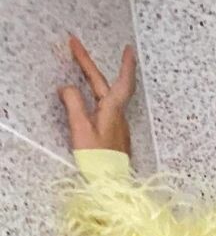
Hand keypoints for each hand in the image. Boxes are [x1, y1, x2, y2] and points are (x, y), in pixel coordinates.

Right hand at [57, 34, 135, 154]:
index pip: (122, 82)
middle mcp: (119, 118)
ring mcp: (118, 128)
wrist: (112, 188)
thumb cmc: (98, 161)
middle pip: (105, 86)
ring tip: (81, 68)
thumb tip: (67, 88)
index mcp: (113, 111)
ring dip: (93, 81)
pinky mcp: (114, 138)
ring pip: (105, 98)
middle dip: (89, 66)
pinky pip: (104, 110)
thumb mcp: (81, 129)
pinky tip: (88, 101)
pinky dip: (94, 98)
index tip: (128, 48)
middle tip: (74, 47)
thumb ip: (73, 104)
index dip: (126, 64)